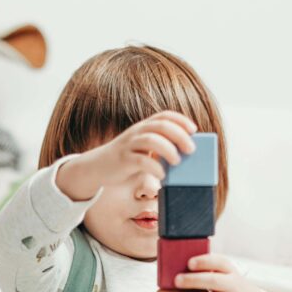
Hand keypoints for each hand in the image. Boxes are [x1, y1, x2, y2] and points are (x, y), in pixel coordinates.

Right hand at [56, 111, 196, 200]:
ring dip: (168, 149)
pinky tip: (162, 175)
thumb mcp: (142, 149)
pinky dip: (154, 167)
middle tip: (191, 149)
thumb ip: (158, 148)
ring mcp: (129, 146)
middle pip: (160, 126)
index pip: (164, 116)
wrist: (97, 167)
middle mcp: (136, 133)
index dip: (180, 120)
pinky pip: (140, 160)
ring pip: (151, 140)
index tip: (194, 130)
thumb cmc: (126, 159)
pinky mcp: (123, 160)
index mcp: (143, 127)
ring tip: (177, 162)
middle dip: (179, 135)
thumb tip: (184, 155)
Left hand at [173, 253, 275, 291]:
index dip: (205, 262)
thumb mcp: (226, 276)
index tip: (190, 263)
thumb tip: (178, 269)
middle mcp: (233, 286)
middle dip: (194, 280)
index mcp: (230, 272)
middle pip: (214, 281)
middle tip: (177, 280)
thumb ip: (208, 271)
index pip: (220, 262)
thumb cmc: (230, 288)